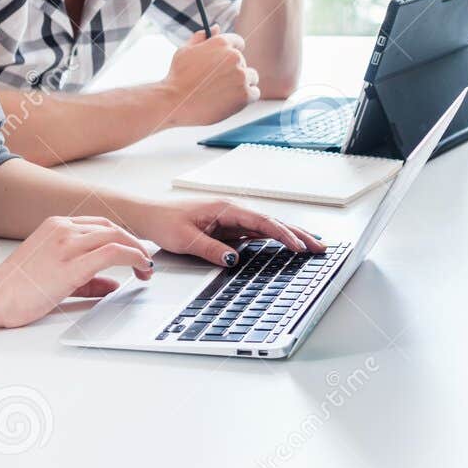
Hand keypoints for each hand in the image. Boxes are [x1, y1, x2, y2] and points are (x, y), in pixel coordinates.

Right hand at [0, 215, 154, 328]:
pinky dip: (132, 257)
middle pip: (111, 227)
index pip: (100, 224)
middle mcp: (62, 228)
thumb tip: (113, 285)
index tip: (135, 251)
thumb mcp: (57, 276)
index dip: (123, 237)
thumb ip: (88, 279)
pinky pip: (112, 252)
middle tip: (146, 261)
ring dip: (137, 250)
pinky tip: (139, 267)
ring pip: (115, 235)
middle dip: (134, 243)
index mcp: (56, 226)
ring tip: (146, 267)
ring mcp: (66, 243)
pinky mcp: (71, 264)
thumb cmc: (17, 289)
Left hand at [144, 198, 325, 265]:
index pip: (262, 222)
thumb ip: (212, 249)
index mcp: (226, 209)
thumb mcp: (186, 240)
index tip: (298, 247)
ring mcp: (232, 219)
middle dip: (297, 234)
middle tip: (320, 247)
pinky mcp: (229, 228)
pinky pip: (257, 234)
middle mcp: (233, 211)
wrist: (147, 215)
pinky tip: (287, 246)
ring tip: (312, 247)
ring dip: (290, 236)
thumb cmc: (164, 221)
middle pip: (272, 223)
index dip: (283, 235)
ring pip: (268, 228)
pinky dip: (275, 239)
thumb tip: (235, 259)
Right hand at [162, 31, 259, 125]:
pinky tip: (229, 101)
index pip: (239, 42)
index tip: (224, 65)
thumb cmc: (177, 77)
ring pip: (252, 77)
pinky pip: (254, 93)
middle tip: (215, 83)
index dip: (231, 54)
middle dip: (233, 71)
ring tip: (222, 93)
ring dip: (242, 84)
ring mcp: (241, 75)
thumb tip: (216, 27)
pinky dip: (245, 98)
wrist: (175, 102)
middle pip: (244, 62)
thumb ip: (201, 37)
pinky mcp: (245, 94)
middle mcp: (235, 56)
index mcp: (222, 43)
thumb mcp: (185, 50)